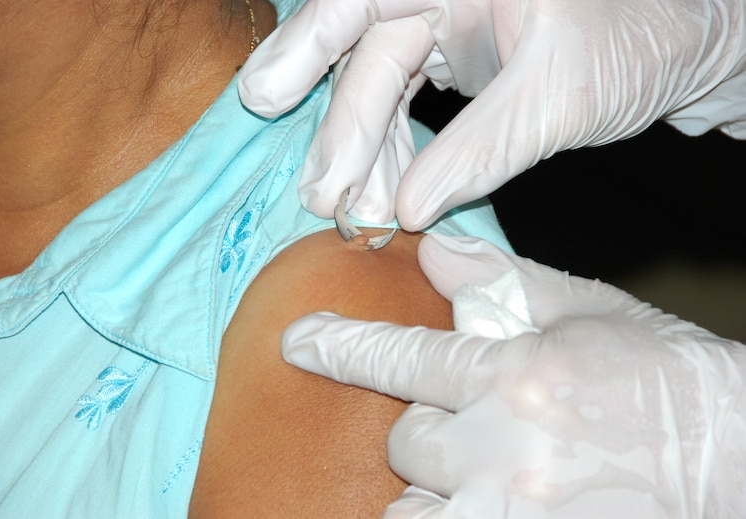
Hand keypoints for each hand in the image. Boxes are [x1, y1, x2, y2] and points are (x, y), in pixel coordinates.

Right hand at [239, 0, 745, 229]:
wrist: (679, 49)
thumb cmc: (637, 44)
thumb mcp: (558, 99)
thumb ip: (481, 150)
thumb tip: (409, 209)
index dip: (307, 42)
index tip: (264, 96)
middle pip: (364, 58)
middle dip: (342, 134)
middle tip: (324, 198)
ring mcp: (442, 26)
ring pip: (377, 89)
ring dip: (363, 156)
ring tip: (353, 215)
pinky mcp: (451, 61)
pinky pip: (403, 108)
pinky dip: (392, 156)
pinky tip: (387, 197)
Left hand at [281, 234, 745, 516]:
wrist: (741, 458)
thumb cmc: (666, 377)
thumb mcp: (588, 312)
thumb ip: (501, 279)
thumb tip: (433, 249)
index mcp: (518, 375)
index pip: (399, 357)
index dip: (340, 346)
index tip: (300, 341)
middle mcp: (506, 450)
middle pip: (404, 442)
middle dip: (424, 429)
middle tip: (468, 423)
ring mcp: (514, 515)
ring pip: (410, 511)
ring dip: (427, 492)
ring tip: (471, 475)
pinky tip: (481, 503)